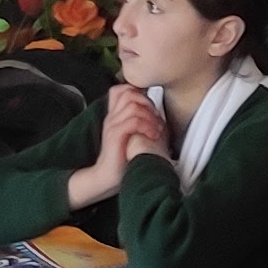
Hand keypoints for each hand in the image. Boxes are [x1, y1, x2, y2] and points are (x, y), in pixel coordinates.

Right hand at [71, 85, 168, 206]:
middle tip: (157, 118)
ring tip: (157, 128)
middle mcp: (112, 117)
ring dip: (150, 115)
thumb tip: (160, 118)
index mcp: (115, 116)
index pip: (121, 90)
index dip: (139, 91)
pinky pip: (133, 121)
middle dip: (148, 102)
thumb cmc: (122, 160)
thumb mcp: (132, 137)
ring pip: (132, 106)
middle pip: (128, 93)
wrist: (106, 178)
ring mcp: (112, 126)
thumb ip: (140, 124)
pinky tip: (153, 135)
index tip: (152, 106)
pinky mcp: (115, 136)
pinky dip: (147, 125)